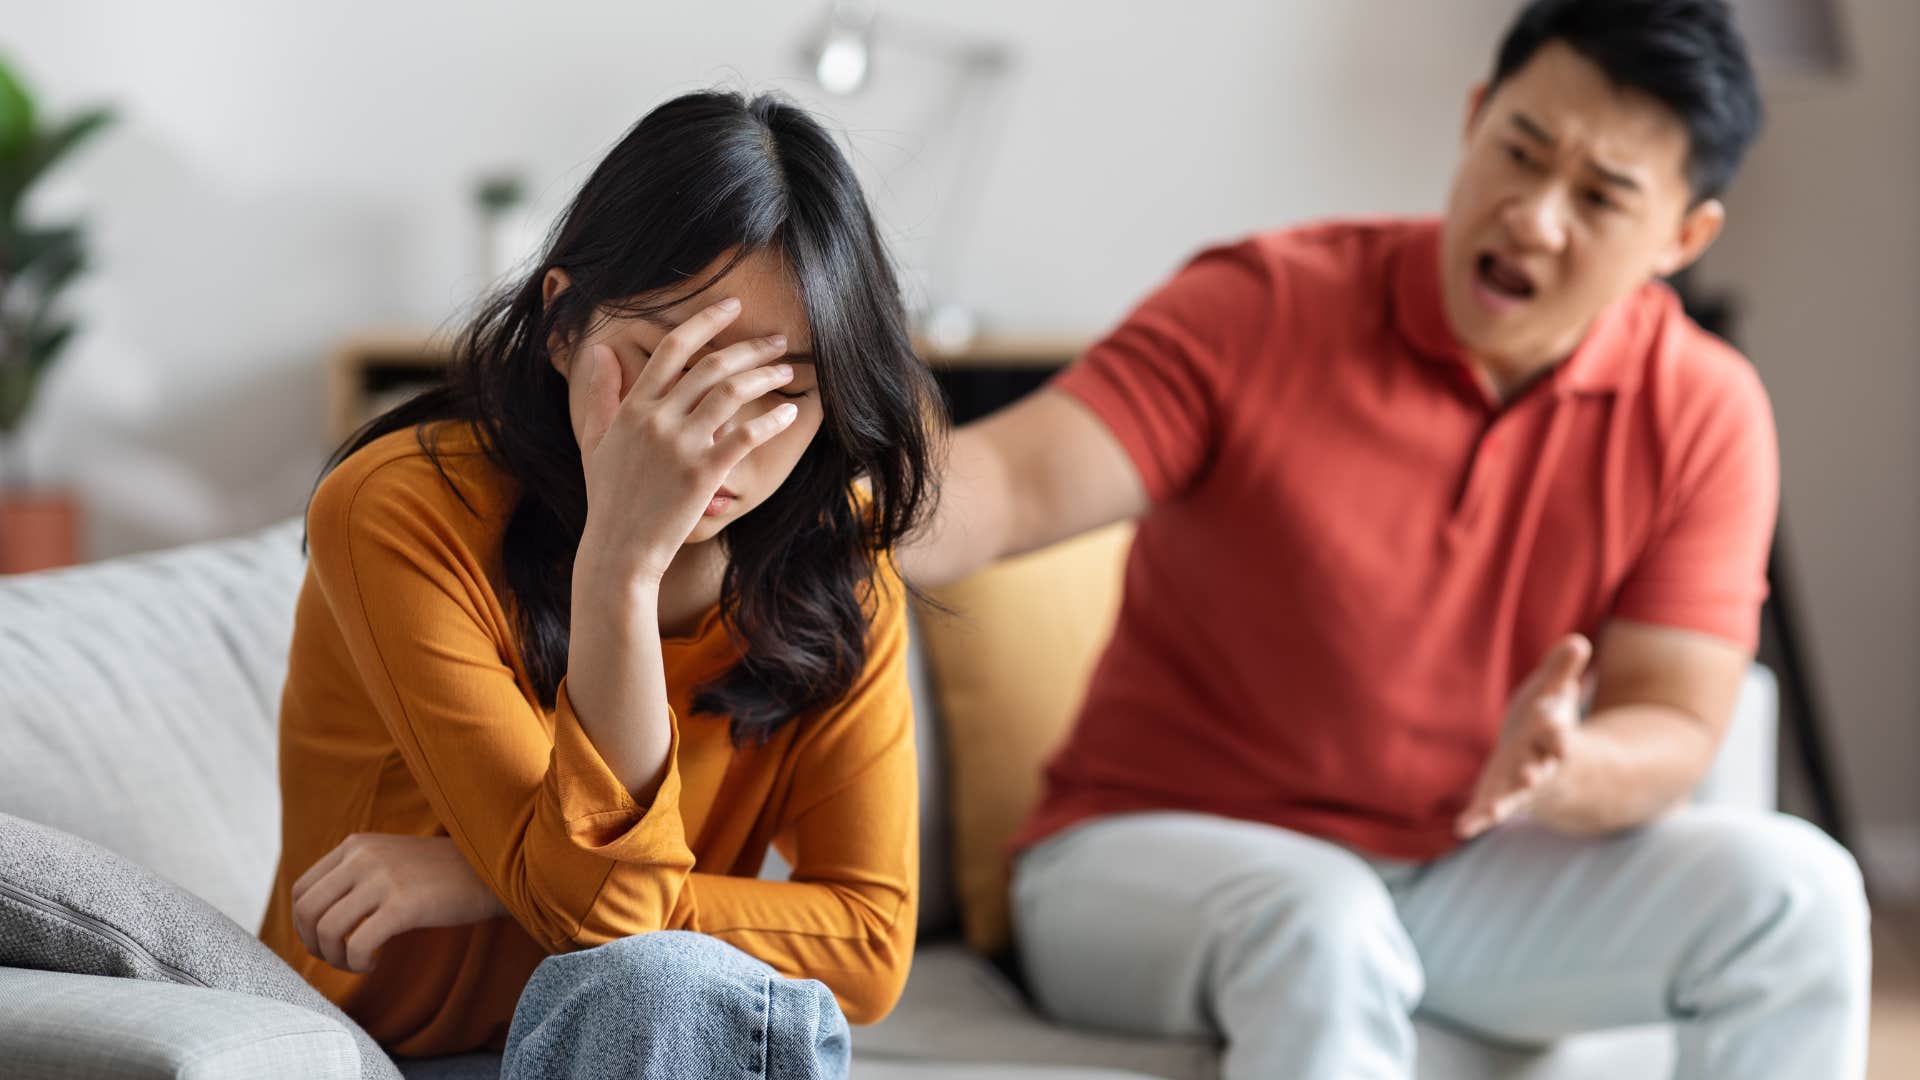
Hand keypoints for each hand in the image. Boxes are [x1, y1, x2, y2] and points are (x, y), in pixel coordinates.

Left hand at [290, 834, 504, 972]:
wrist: (493, 871)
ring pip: (327, 930)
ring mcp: (382, 879)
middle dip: (313, 945)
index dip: (304, 926)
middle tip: (338, 959)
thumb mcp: (389, 861)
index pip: (302, 890)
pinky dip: (358, 964)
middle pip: (307, 911)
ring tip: (359, 963)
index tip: (325, 943)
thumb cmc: (442, 876)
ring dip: (336, 959)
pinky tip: (375, 963)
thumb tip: (315, 919)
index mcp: (356, 845)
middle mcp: (363, 857)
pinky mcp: (403, 904)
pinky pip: (357, 945)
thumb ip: (354, 877)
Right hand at [567, 298, 797, 581]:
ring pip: (732, 392)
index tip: (733, 306)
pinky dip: (771, 420)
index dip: (705, 320)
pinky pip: (746, 436)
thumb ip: (597, 394)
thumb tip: (599, 351)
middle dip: (750, 347)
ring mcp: (680, 446)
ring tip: (787, 372)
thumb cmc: (609, 498)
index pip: (672, 348)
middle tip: (778, 340)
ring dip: (765, 376)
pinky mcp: (703, 474)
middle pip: (711, 365)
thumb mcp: (594, 441)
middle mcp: (657, 419)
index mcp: (633, 407)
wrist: (620, 550)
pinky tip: (789, 412)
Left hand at [1455, 633, 1591, 839]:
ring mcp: (1519, 785)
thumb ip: (1563, 671)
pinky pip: (1489, 810)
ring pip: (1515, 796)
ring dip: (1506, 802)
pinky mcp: (1500, 797)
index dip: (1555, 729)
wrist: (1545, 762)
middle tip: (1532, 776)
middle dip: (1535, 772)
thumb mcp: (1555, 693)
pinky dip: (1477, 819)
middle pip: (1539, 769)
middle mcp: (1540, 764)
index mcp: (1553, 736)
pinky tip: (1463, 828)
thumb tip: (1577, 641)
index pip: (1557, 732)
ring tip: (1494, 812)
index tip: (1555, 726)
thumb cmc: (1547, 721)